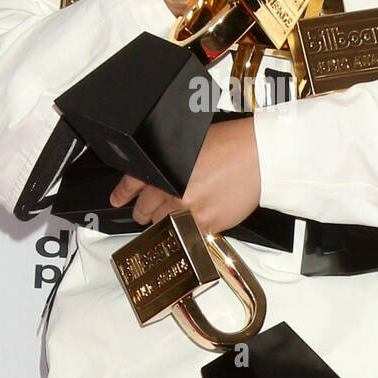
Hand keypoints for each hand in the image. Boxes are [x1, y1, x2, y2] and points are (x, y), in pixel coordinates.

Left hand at [109, 117, 260, 235]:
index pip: (133, 183)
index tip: (118, 199)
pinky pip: (188, 233)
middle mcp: (173, 190)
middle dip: (145, 211)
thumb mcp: (189, 144)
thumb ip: (168, 162)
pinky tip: (198, 217)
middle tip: (146, 211)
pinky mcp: (207, 225)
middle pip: (145, 210)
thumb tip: (157, 176)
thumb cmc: (231, 145)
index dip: (123, 193)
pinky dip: (190, 228)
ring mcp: (189, 211)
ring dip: (167, 222)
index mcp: (165, 167)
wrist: (259, 156)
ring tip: (176, 214)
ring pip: (165, 226)